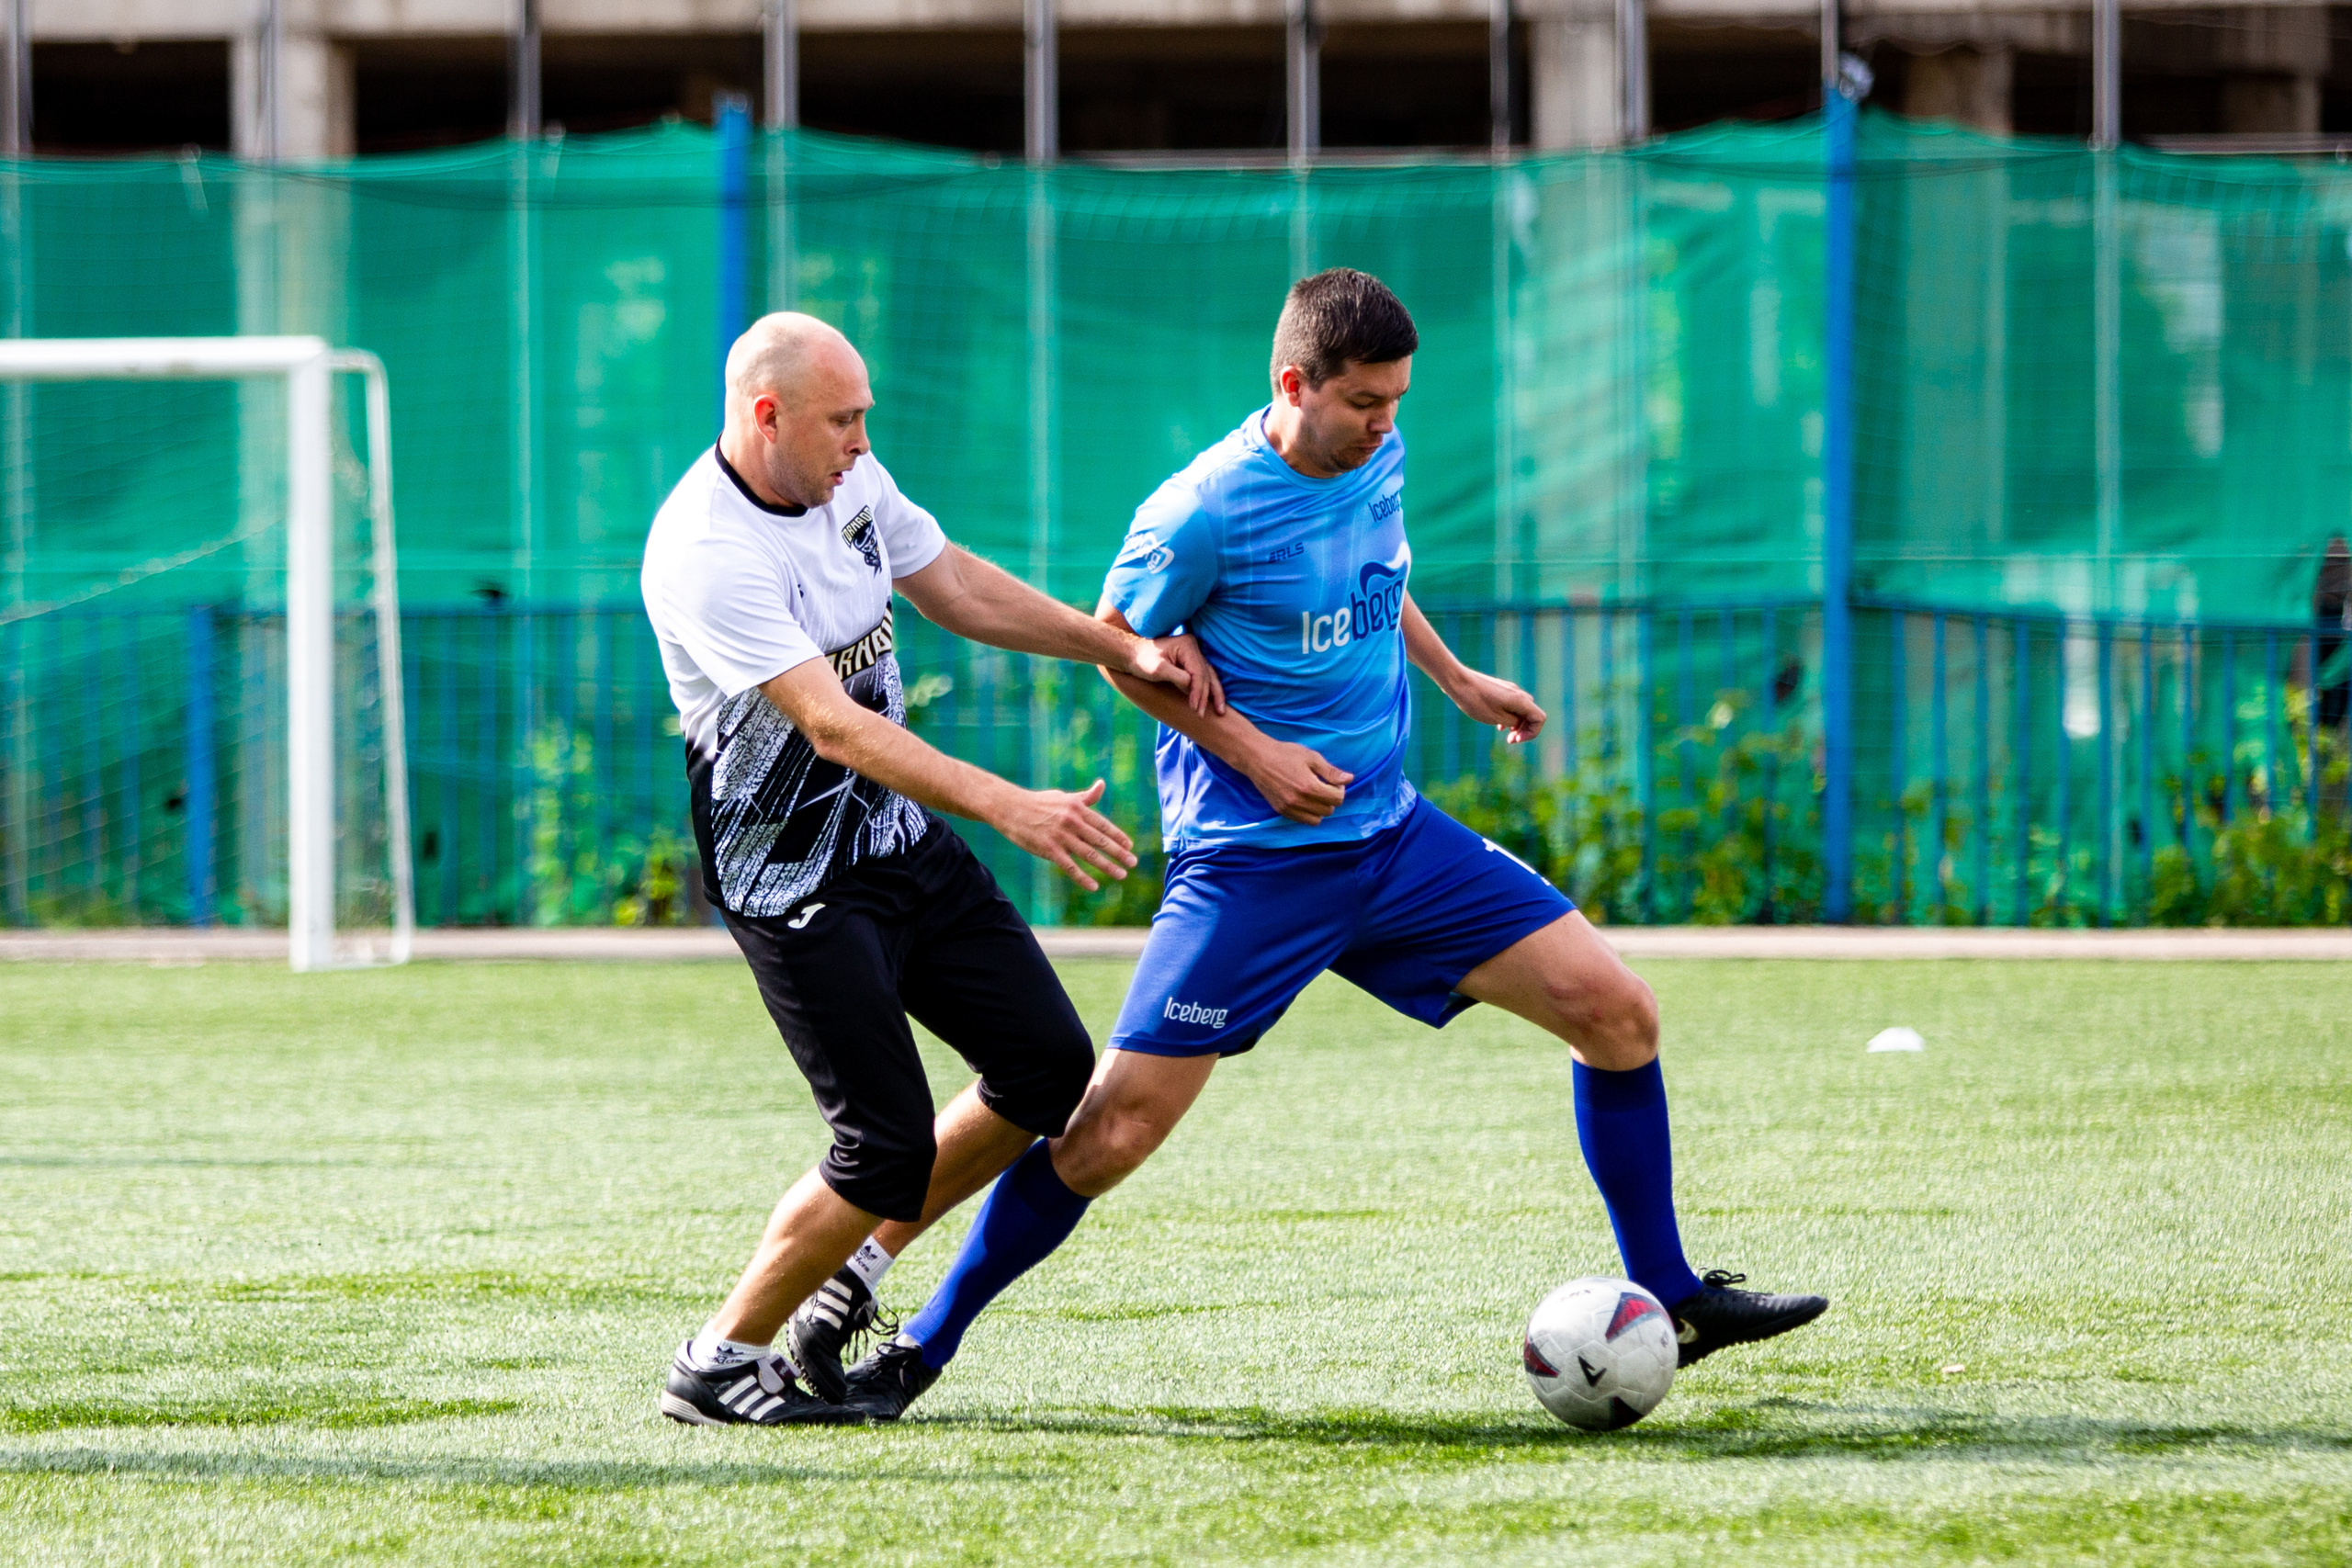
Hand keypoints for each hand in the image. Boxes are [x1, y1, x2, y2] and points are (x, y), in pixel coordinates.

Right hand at [993, 778, 1136, 891]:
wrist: (1010, 808)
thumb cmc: (1039, 803)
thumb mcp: (1064, 797)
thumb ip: (1085, 797)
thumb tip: (1102, 785)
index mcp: (1077, 808)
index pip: (1103, 825)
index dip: (1118, 836)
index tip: (1130, 846)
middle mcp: (1072, 821)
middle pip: (1100, 841)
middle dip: (1119, 853)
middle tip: (1133, 863)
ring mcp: (1061, 836)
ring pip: (1089, 854)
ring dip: (1107, 866)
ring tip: (1121, 875)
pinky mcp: (1049, 849)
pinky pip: (1070, 866)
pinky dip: (1083, 877)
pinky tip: (1094, 886)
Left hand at [1148, 634, 1224, 715]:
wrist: (1133, 655)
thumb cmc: (1142, 660)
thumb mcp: (1157, 669)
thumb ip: (1176, 677)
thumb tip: (1192, 687)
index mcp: (1187, 646)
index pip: (1198, 672)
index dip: (1198, 691)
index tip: (1194, 707)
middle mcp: (1194, 648)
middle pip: (1206, 675)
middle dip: (1206, 696)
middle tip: (1202, 715)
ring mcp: (1194, 655)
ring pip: (1209, 677)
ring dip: (1214, 695)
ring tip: (1220, 712)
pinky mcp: (1191, 663)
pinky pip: (1204, 678)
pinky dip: (1208, 691)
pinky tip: (1213, 703)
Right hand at [1243, 740, 1352, 825]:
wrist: (1258, 758)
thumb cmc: (1285, 754)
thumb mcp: (1311, 757)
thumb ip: (1331, 771)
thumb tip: (1349, 779)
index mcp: (1309, 787)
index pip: (1337, 799)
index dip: (1340, 789)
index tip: (1333, 781)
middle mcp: (1299, 801)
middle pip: (1328, 810)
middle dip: (1331, 799)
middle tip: (1324, 786)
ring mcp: (1289, 808)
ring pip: (1317, 820)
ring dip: (1320, 809)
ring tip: (1315, 794)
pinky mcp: (1281, 811)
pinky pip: (1303, 820)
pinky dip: (1308, 813)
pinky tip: (1305, 799)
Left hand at [1447, 669, 1543, 743]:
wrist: (1459, 682)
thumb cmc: (1475, 701)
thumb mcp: (1496, 718)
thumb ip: (1513, 722)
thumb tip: (1519, 723)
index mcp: (1520, 700)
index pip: (1539, 718)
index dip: (1532, 732)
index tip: (1517, 740)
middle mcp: (1518, 693)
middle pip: (1532, 714)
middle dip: (1524, 730)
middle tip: (1510, 741)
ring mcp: (1510, 690)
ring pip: (1522, 710)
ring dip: (1517, 724)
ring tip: (1505, 734)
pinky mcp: (1501, 689)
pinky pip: (1512, 705)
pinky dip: (1509, 716)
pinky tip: (1498, 724)